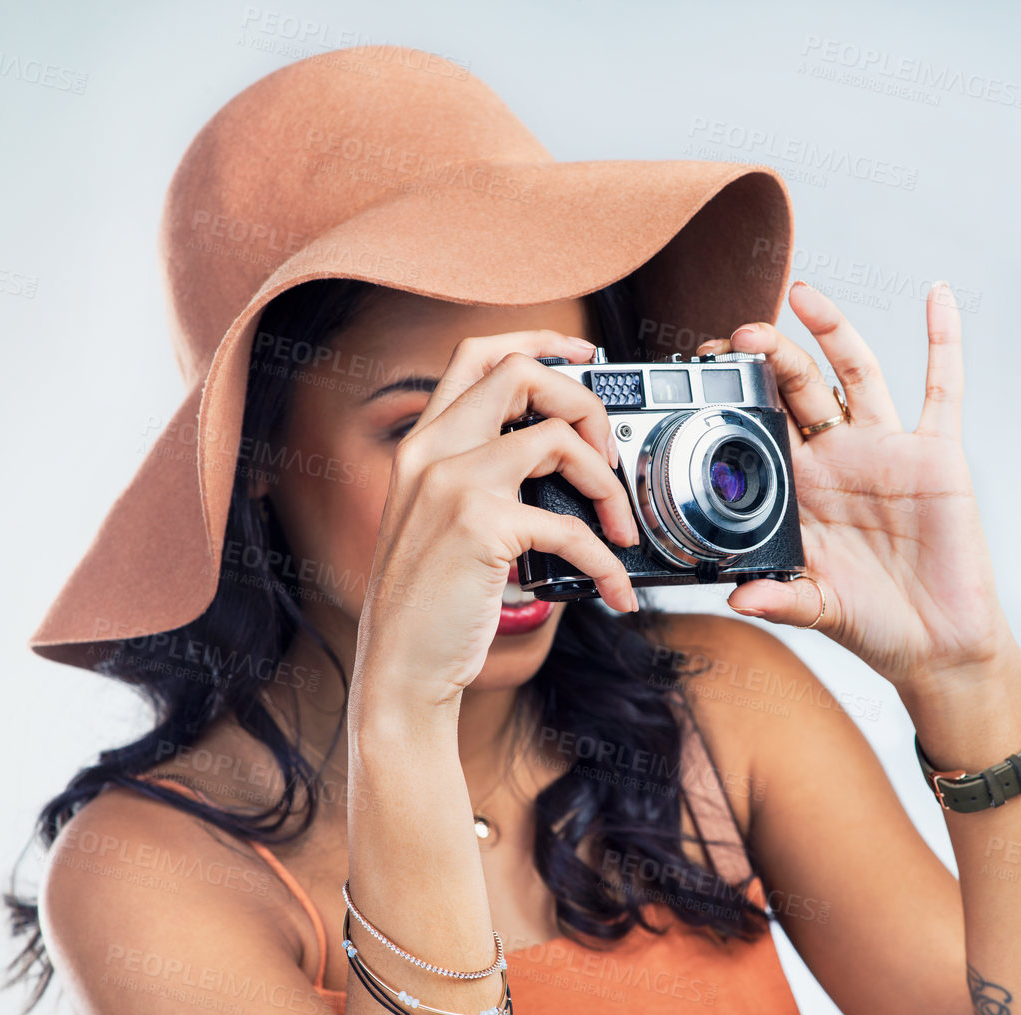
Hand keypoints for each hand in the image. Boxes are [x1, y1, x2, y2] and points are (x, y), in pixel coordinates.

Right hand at [349, 331, 640, 722]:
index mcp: (422, 446)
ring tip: (621, 527)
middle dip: (584, 402)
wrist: (399, 667)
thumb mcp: (443, 525)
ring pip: (557, 438)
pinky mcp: (480, 526)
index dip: (538, 342)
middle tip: (609, 453)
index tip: (585, 355)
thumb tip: (568, 467)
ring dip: (607, 483)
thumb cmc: (430, 605)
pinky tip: (615, 589)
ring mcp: (452, 484)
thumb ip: (485, 483)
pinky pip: (571, 527)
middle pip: (521, 374)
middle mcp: (431, 452)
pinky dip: (606, 561)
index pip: (478, 356)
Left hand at [709, 280, 1020, 694]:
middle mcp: (837, 459)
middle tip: (741, 333)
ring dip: (832, 331)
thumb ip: (781, 597)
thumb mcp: (818, 610)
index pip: (760, 424)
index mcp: (799, 489)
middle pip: (799, 387)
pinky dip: (943, 340)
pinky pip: (942, 388)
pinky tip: (937, 297)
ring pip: (856, 373)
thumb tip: (740, 597)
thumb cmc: (872, 625)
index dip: (737, 393)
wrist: (936, 644)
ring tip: (804, 294)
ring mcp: (886, 450)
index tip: (707, 369)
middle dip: (770, 356)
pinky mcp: (936, 455)